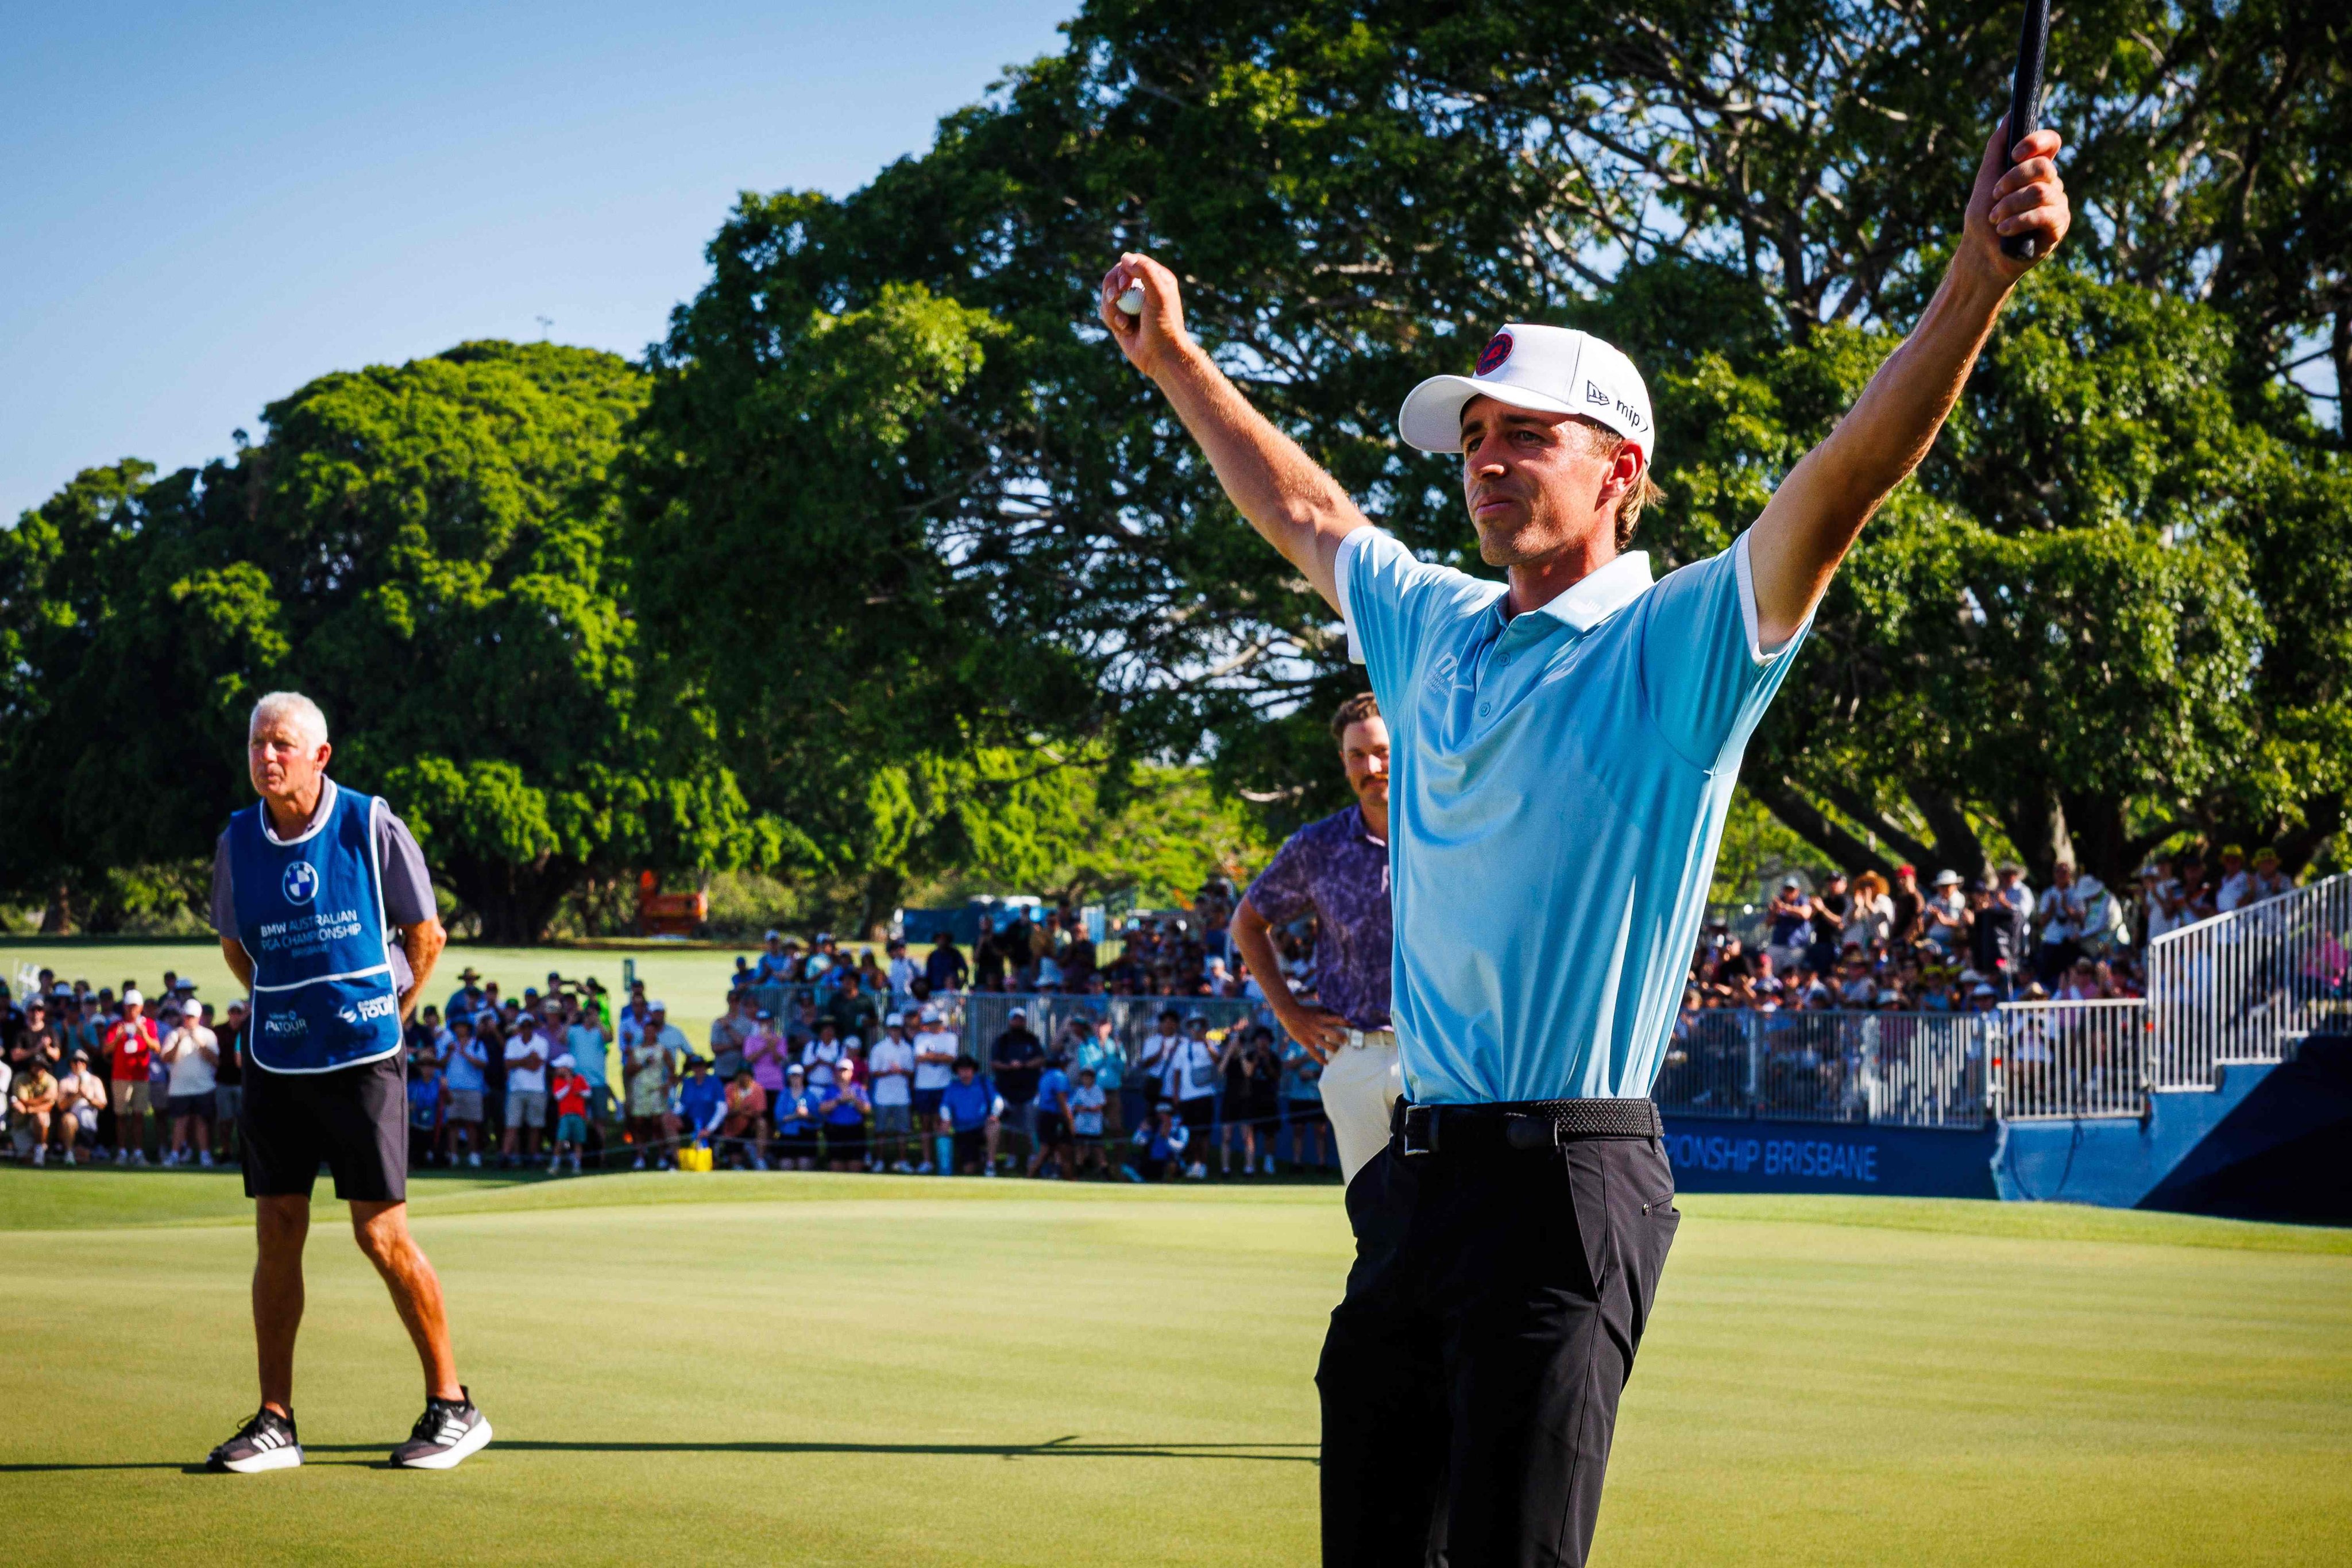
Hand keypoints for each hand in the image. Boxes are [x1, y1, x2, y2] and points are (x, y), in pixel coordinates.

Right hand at [1098, 252, 1188, 377]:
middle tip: (1117, 299)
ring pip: (1107, 293)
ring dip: (1111, 307)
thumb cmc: (1164, 325)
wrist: (1160, 356)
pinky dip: (1111, 319)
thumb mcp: (1159, 294)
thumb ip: (1145, 272)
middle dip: (1112, 287)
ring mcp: (1130, 304)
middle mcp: (1142, 289)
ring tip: (1123, 322)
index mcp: (1156, 279)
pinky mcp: (1120, 318)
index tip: (1125, 285)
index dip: (1123, 270)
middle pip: (1115, 275)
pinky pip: (1105, 310)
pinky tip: (1125, 330)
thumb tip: (1125, 258)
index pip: (1132, 262)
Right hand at [1276, 1003, 1348, 1061]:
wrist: (1288, 1012)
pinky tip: (1326, 1063)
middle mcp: (1318, 1026)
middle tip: (1347, 1040)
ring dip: (1333, 1048)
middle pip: (1333, 1033)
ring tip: (1337, 1050)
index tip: (1355, 1025)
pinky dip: (1320, 1059)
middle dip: (1341, 1037)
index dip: (1346, 1022)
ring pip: (1325, 1044)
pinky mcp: (1306, 1041)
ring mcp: (1312, 1035)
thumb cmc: (1304, 1010)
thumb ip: (1326, 1010)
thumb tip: (1336, 1009)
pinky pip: (1314, 1052)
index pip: (1337, 1019)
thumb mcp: (1316, 1008)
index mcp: (1322, 1017)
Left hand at [1963, 119, 2067, 281]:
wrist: (1981, 255)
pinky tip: (2004, 230)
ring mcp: (2057, 204)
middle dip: (2012, 181)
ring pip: (2040, 191)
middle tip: (1995, 196)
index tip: (2014, 155)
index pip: (2051, 142)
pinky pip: (2044, 214)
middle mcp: (2051, 183)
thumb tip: (2009, 114)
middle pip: (2043, 167)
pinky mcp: (2059, 226)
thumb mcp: (1986, 177)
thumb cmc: (1983, 218)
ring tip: (1995, 219)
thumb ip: (1997, 147)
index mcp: (2036, 169)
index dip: (2036, 142)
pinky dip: (2018, 221)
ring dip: (2010, 205)